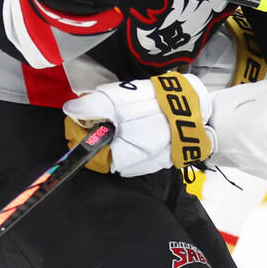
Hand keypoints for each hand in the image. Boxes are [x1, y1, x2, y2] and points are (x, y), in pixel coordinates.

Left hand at [64, 72, 214, 176]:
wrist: (197, 114)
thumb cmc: (154, 108)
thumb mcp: (118, 100)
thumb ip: (90, 107)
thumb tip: (69, 110)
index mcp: (115, 158)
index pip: (84, 149)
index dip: (78, 128)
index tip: (82, 111)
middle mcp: (128, 167)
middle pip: (100, 148)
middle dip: (97, 127)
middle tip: (105, 107)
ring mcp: (144, 163)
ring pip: (117, 147)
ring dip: (114, 129)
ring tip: (123, 110)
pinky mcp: (157, 157)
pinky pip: (134, 146)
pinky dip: (130, 133)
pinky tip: (138, 118)